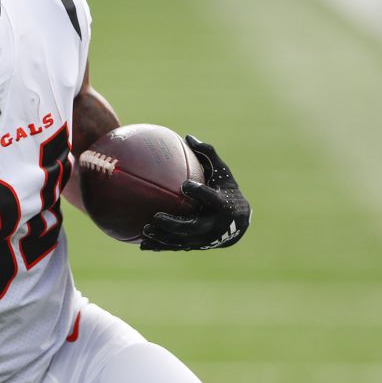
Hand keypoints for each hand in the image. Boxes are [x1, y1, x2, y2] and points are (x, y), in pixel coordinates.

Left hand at [141, 135, 249, 250]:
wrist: (238, 224)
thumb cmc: (226, 190)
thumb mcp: (223, 173)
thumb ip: (207, 155)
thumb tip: (188, 136)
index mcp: (223, 204)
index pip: (211, 198)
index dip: (199, 193)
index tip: (185, 185)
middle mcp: (214, 224)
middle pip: (193, 227)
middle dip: (175, 224)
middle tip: (157, 217)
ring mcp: (205, 239)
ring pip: (182, 240)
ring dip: (163, 238)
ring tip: (145, 230)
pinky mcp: (196, 245)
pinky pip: (176, 247)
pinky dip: (161, 246)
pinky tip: (143, 244)